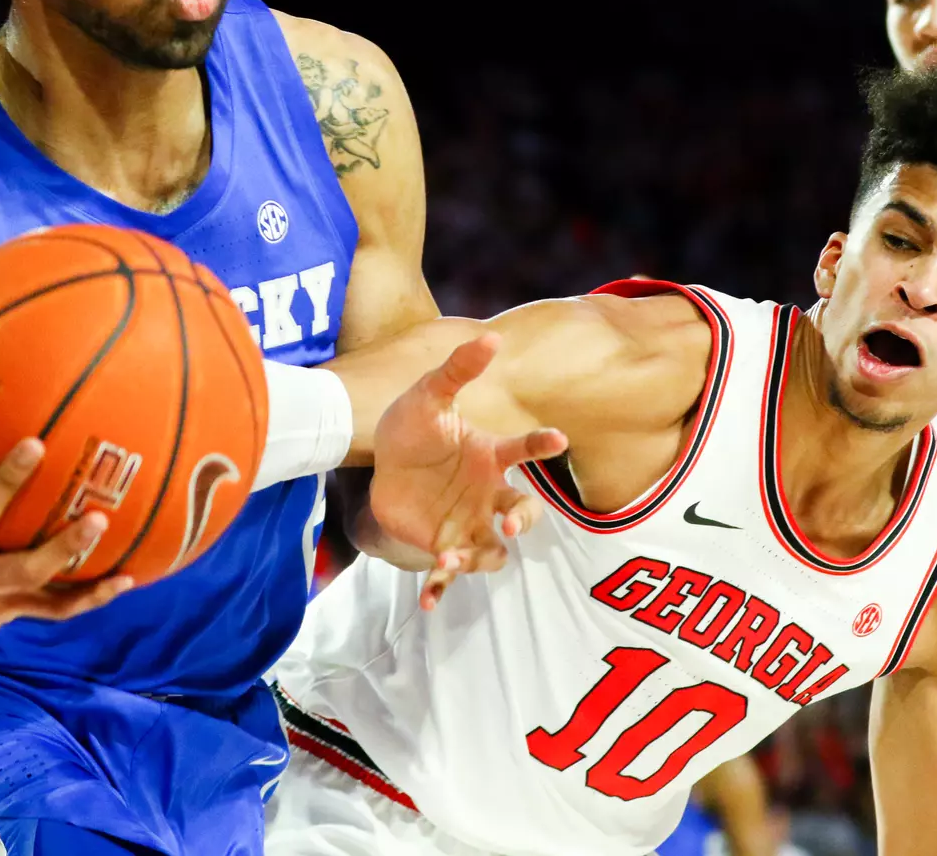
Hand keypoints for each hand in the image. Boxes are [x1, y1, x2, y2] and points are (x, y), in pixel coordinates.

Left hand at [369, 333, 567, 609]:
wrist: (378, 466)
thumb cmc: (411, 428)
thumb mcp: (428, 395)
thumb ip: (457, 370)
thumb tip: (491, 335)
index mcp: (490, 456)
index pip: (525, 449)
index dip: (542, 444)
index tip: (557, 437)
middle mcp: (488, 495)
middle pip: (523, 513)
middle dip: (523, 521)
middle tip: (511, 526)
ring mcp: (467, 524)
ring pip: (491, 551)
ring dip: (478, 558)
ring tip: (451, 557)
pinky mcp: (442, 545)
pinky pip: (449, 573)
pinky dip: (440, 588)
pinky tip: (427, 602)